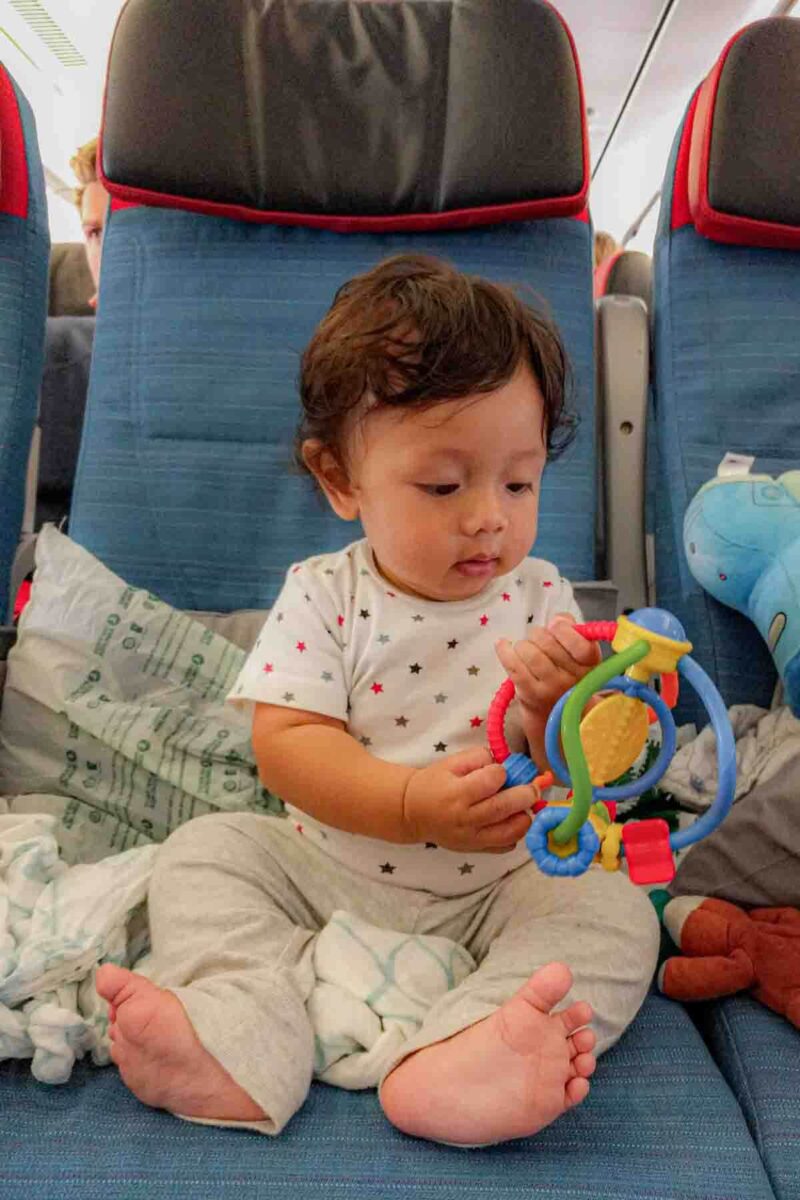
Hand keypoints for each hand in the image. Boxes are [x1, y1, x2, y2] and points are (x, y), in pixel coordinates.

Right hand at [402, 746, 535, 853]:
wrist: (413, 812)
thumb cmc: (434, 783)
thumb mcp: (452, 762)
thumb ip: (480, 758)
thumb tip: (508, 764)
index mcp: (457, 793)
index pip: (492, 780)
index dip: (501, 771)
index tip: (501, 770)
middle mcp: (465, 818)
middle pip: (504, 807)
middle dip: (526, 794)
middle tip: (534, 787)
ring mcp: (472, 838)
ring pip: (510, 832)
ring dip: (524, 816)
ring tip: (522, 806)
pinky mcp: (475, 850)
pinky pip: (505, 846)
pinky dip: (514, 834)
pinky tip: (510, 821)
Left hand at [495, 614, 600, 769]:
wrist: (555, 709)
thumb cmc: (565, 670)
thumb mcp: (577, 649)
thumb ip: (571, 627)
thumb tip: (557, 621)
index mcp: (590, 663)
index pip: (579, 643)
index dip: (563, 629)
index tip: (555, 626)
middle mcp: (573, 678)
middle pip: (546, 640)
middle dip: (538, 635)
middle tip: (538, 642)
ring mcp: (551, 688)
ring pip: (528, 650)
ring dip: (523, 645)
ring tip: (525, 650)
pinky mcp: (530, 694)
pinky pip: (513, 665)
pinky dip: (504, 651)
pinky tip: (502, 645)